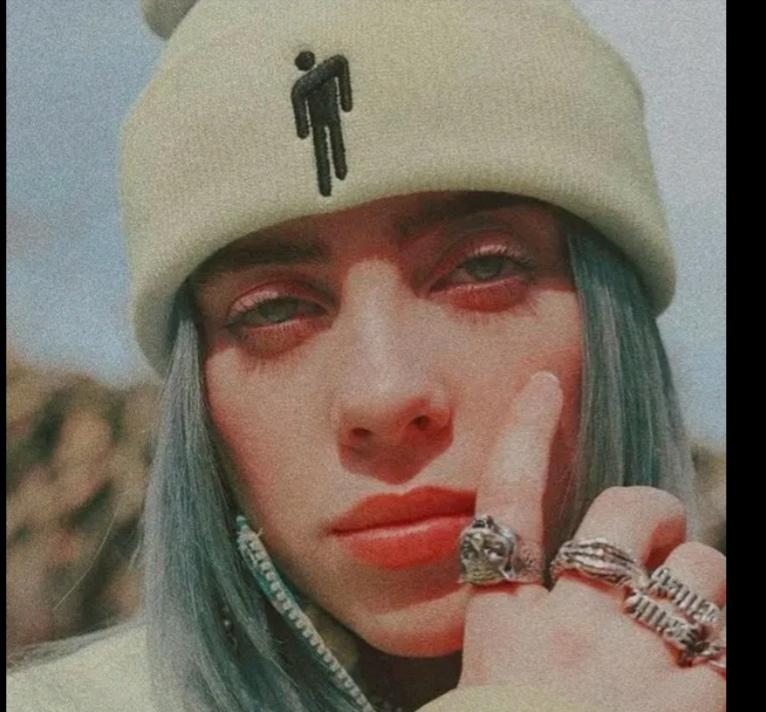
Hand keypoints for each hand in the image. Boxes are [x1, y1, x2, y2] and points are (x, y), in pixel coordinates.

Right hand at [459, 372, 725, 710]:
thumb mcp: (491, 699)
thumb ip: (520, 650)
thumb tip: (545, 607)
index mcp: (508, 635)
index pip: (505, 509)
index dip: (522, 437)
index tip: (541, 385)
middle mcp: (573, 634)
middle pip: (625, 520)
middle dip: (655, 517)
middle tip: (662, 542)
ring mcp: (640, 669)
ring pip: (706, 578)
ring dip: (710, 593)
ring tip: (696, 627)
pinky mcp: (698, 707)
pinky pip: (735, 651)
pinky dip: (730, 652)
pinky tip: (708, 673)